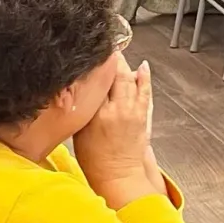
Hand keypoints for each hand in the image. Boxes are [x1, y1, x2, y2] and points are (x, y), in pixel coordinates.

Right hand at [74, 57, 164, 209]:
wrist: (118, 174)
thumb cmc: (94, 157)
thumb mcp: (78, 129)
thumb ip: (82, 107)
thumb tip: (82, 87)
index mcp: (97, 114)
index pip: (96, 81)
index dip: (93, 65)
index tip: (89, 53)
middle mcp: (117, 110)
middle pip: (115, 76)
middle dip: (111, 60)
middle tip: (104, 48)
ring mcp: (133, 112)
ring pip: (131, 81)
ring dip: (125, 66)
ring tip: (118, 53)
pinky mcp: (143, 116)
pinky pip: (145, 91)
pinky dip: (144, 78)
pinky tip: (142, 67)